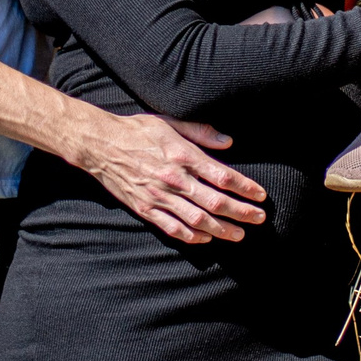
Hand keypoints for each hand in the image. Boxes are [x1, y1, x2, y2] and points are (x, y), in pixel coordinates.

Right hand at [71, 108, 267, 243]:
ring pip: (197, 220)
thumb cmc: (137, 130)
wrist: (100, 145)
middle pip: (215, 202)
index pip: (222, 175)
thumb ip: (200, 132)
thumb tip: (228, 142)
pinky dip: (192, 236)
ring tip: (239, 234)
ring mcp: (159, 196)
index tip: (260, 195)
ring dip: (222, 230)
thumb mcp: (170, 122)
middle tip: (259, 219)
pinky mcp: (145, 209)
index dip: (244, 188)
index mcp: (182, 155)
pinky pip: (173, 228)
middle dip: (241, 212)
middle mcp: (174, 178)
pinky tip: (207, 238)